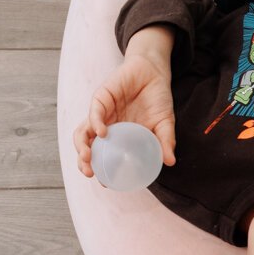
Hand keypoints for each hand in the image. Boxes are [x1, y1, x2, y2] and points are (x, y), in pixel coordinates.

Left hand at [73, 53, 176, 178]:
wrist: (154, 72)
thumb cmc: (157, 99)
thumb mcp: (164, 123)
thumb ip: (165, 141)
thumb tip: (171, 162)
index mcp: (119, 136)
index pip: (104, 156)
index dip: (101, 169)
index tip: (104, 182)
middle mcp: (106, 126)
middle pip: (88, 147)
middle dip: (85, 161)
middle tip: (91, 173)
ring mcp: (102, 113)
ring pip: (83, 132)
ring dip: (82, 146)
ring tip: (87, 158)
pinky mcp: (101, 98)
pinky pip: (94, 113)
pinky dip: (95, 124)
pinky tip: (102, 134)